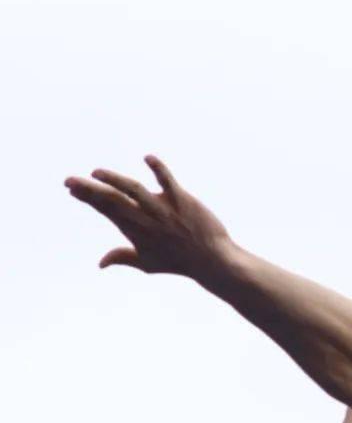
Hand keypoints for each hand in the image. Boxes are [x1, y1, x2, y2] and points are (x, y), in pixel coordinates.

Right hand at [64, 156, 234, 280]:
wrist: (211, 261)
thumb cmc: (179, 263)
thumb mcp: (147, 264)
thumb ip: (122, 258)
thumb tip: (100, 263)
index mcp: (135, 231)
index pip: (106, 210)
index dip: (88, 198)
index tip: (72, 188)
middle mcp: (146, 219)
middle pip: (113, 200)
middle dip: (89, 190)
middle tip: (70, 181)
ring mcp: (163, 209)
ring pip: (134, 190)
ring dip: (114, 180)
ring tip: (97, 173)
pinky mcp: (182, 200)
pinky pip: (168, 181)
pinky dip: (158, 169)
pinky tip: (147, 157)